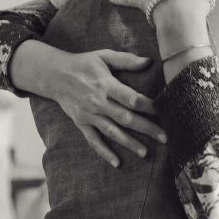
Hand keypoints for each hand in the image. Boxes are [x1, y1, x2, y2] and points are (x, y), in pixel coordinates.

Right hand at [43, 49, 166, 167]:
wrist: (53, 75)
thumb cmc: (83, 63)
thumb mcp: (103, 56)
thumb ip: (126, 60)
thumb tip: (149, 61)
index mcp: (105, 85)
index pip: (130, 98)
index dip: (148, 106)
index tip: (165, 112)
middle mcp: (98, 102)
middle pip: (125, 118)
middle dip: (146, 128)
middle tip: (165, 138)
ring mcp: (89, 115)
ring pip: (112, 132)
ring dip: (129, 143)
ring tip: (145, 153)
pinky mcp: (81, 123)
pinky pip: (93, 140)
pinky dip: (104, 152)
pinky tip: (117, 163)